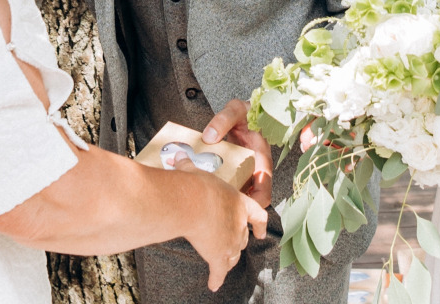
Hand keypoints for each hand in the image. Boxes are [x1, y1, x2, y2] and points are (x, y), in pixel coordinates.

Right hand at [179, 164, 268, 289]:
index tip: (261, 232)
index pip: (257, 214)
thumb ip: (188, 166)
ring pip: (233, 255)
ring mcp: (230, 241)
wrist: (191, 201)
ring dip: (229, 259)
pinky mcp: (217, 255)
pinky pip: (219, 271)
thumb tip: (178, 156)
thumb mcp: (194, 172)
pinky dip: (217, 278)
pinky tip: (213, 284)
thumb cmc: (195, 184)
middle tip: (232, 243)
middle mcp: (239, 224)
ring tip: (224, 264)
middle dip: (239, 241)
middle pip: (243, 238)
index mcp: (239, 203)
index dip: (260, 224)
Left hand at [202, 98, 273, 206]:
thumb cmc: (245, 111)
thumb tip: (209, 137)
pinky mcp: (235, 168)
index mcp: (261, 157)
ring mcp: (245, 169)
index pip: (264, 187)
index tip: (242, 208)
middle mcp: (255, 167)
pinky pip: (230, 183)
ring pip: (241, 193)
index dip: (256, 202)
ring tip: (209, 203)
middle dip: (239, 208)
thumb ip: (222, 120)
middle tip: (219, 211)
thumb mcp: (235, 110)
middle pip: (252, 197)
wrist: (245, 110)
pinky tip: (205, 186)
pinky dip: (220, 188)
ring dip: (229, 200)